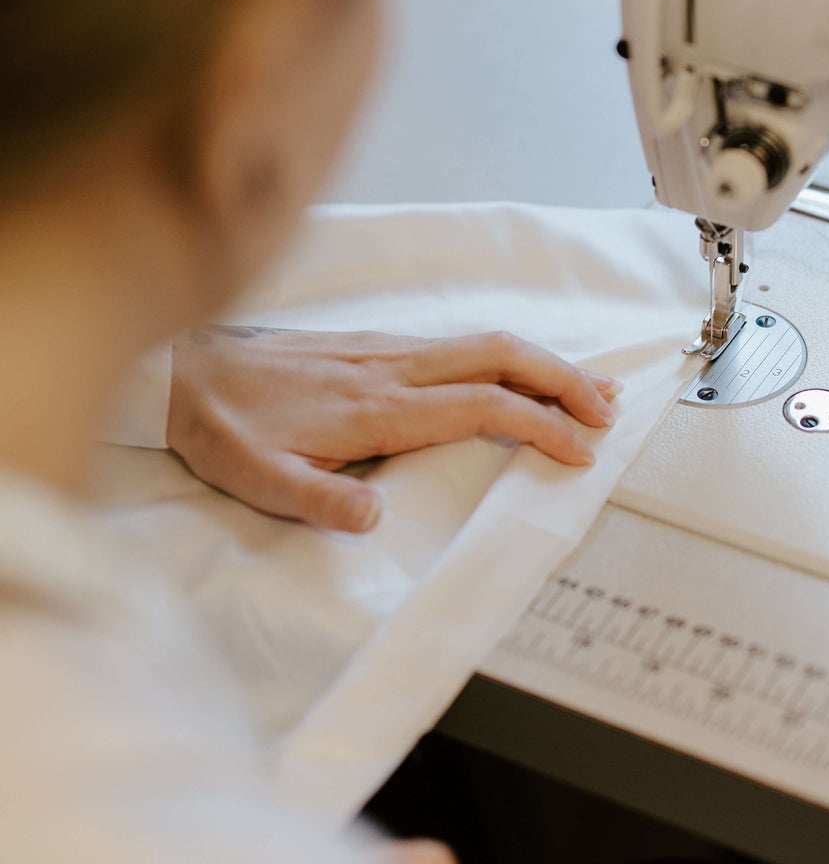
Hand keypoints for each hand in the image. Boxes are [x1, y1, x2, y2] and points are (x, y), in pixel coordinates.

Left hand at [167, 326, 620, 532]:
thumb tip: (375, 518)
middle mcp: (393, 368)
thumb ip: (317, 500)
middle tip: (609, 412)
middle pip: (502, 357)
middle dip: (564, 381)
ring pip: (486, 345)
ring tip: (589, 391)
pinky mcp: (378, 347)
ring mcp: (388, 352)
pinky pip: (461, 345)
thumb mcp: (258, 479)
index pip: (481, 407)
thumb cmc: (223, 427)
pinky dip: (509, 358)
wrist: (183, 371)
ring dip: (544, 364)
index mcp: (377, 406)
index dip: (537, 427)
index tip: (576, 452)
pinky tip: (519, 374)